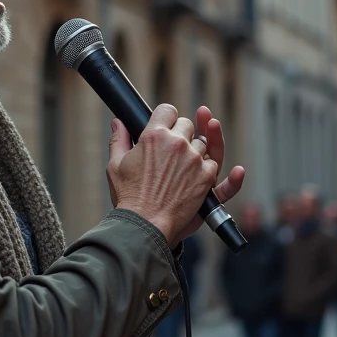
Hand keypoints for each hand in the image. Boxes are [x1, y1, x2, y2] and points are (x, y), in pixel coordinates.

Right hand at [107, 105, 231, 245]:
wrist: (145, 225)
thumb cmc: (129, 197)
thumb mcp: (116, 166)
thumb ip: (119, 140)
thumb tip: (118, 122)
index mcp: (154, 135)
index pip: (168, 111)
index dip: (167, 118)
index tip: (167, 125)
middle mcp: (178, 143)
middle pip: (187, 126)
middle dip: (181, 133)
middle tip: (173, 147)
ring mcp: (195, 159)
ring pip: (203, 144)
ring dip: (196, 150)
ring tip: (184, 164)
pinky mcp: (206, 177)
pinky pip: (216, 164)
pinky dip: (214, 166)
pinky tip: (220, 167)